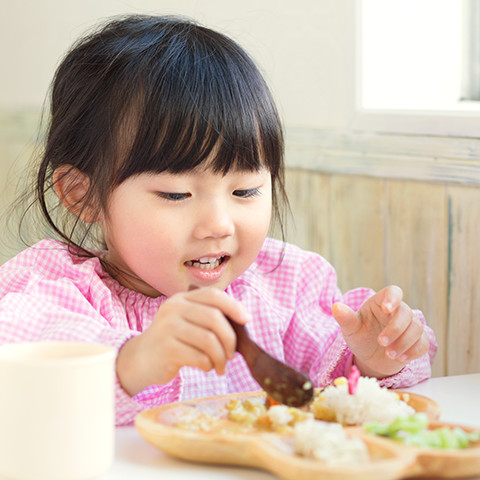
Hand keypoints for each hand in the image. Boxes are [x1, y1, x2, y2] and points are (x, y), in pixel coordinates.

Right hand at [116, 287, 249, 394]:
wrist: (139, 359)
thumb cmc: (172, 341)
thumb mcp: (186, 321)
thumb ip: (208, 317)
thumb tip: (242, 322)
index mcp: (182, 298)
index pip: (213, 295)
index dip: (233, 306)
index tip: (246, 320)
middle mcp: (174, 308)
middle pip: (214, 318)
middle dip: (230, 338)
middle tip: (232, 354)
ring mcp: (168, 328)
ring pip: (209, 340)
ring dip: (221, 356)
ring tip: (220, 365)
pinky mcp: (167, 349)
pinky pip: (199, 357)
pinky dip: (208, 365)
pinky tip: (206, 367)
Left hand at [332, 285, 429, 377]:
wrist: (369, 359)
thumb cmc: (360, 338)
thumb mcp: (350, 329)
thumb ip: (345, 318)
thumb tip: (335, 306)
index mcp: (381, 302)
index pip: (393, 292)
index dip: (392, 298)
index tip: (386, 308)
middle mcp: (397, 312)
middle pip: (406, 312)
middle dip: (395, 329)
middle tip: (381, 342)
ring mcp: (409, 326)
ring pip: (417, 328)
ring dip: (404, 342)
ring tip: (389, 354)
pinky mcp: (417, 341)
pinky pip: (423, 343)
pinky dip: (413, 351)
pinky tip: (401, 358)